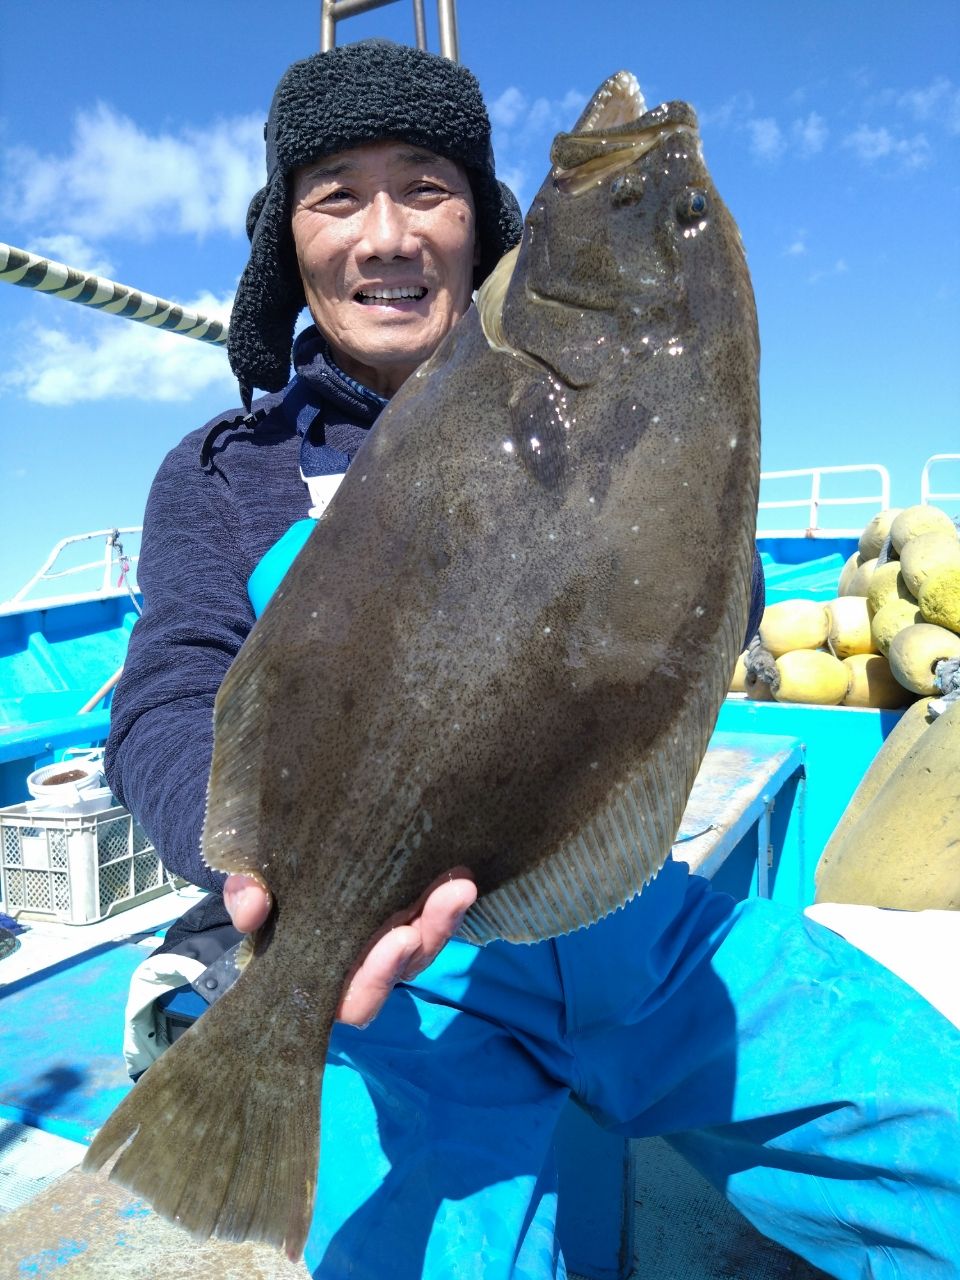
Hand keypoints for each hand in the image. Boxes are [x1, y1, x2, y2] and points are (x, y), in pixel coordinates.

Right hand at [222, 869, 476, 1027]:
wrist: (281, 864)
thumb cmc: (265, 893)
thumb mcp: (250, 893)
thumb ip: (245, 899)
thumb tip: (251, 907)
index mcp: (321, 978)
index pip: (354, 999)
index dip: (377, 978)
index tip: (398, 939)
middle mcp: (363, 968)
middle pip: (404, 969)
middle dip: (429, 937)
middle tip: (451, 896)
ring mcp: (390, 942)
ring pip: (426, 943)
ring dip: (445, 917)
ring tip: (460, 882)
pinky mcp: (410, 914)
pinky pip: (435, 916)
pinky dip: (446, 899)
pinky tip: (459, 869)